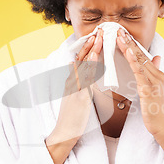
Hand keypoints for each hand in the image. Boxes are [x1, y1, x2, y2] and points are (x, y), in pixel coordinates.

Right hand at [50, 28, 103, 144]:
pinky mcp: (79, 97)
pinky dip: (91, 67)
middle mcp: (72, 82)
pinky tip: (96, 59)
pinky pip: (86, 79)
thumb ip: (77, 83)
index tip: (95, 36)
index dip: (88, 47)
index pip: (80, 60)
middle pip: (81, 58)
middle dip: (90, 44)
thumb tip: (76, 69)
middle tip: (98, 30)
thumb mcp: (74, 97)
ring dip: (91, 50)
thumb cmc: (72, 117)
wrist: (64, 133)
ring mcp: (75, 88)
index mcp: (72, 81)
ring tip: (99, 37)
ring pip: (83, 65)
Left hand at [116, 28, 163, 150]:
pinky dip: (133, 61)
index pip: (142, 56)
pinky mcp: (149, 90)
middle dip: (128, 41)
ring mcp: (154, 82)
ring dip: (128, 46)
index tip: (122, 33)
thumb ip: (154, 73)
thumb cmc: (157, 111)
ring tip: (119, 35)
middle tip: (118, 28)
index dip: (132, 44)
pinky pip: (139, 72)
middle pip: (140, 54)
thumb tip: (156, 58)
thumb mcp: (156, 90)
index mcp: (157, 75)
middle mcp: (157, 75)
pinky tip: (127, 52)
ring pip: (139, 60)